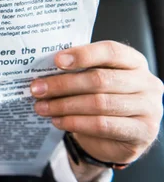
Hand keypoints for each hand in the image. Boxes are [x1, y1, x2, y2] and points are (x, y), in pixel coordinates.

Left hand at [31, 41, 162, 174]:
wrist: (120, 136)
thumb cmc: (104, 98)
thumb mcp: (95, 79)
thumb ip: (78, 70)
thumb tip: (42, 70)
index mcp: (134, 61)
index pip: (111, 51)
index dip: (83, 54)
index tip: (56, 61)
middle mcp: (146, 82)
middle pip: (100, 79)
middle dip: (63, 84)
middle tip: (37, 89)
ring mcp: (148, 108)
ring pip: (99, 103)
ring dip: (64, 106)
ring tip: (42, 107)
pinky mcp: (142, 132)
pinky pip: (102, 125)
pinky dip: (75, 123)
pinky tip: (58, 121)